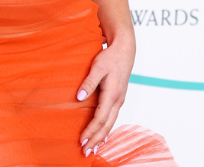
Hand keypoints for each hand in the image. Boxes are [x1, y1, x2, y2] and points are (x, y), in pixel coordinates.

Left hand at [76, 37, 134, 155]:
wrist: (124, 50)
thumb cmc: (110, 57)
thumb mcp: (97, 67)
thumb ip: (88, 83)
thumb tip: (78, 98)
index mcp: (112, 95)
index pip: (100, 119)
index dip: (90, 131)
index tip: (81, 141)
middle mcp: (117, 101)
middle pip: (106, 126)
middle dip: (96, 140)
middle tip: (85, 152)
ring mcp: (119, 100)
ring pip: (111, 123)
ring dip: (101, 136)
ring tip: (93, 147)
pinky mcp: (118, 98)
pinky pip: (112, 118)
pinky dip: (107, 129)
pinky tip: (103, 135)